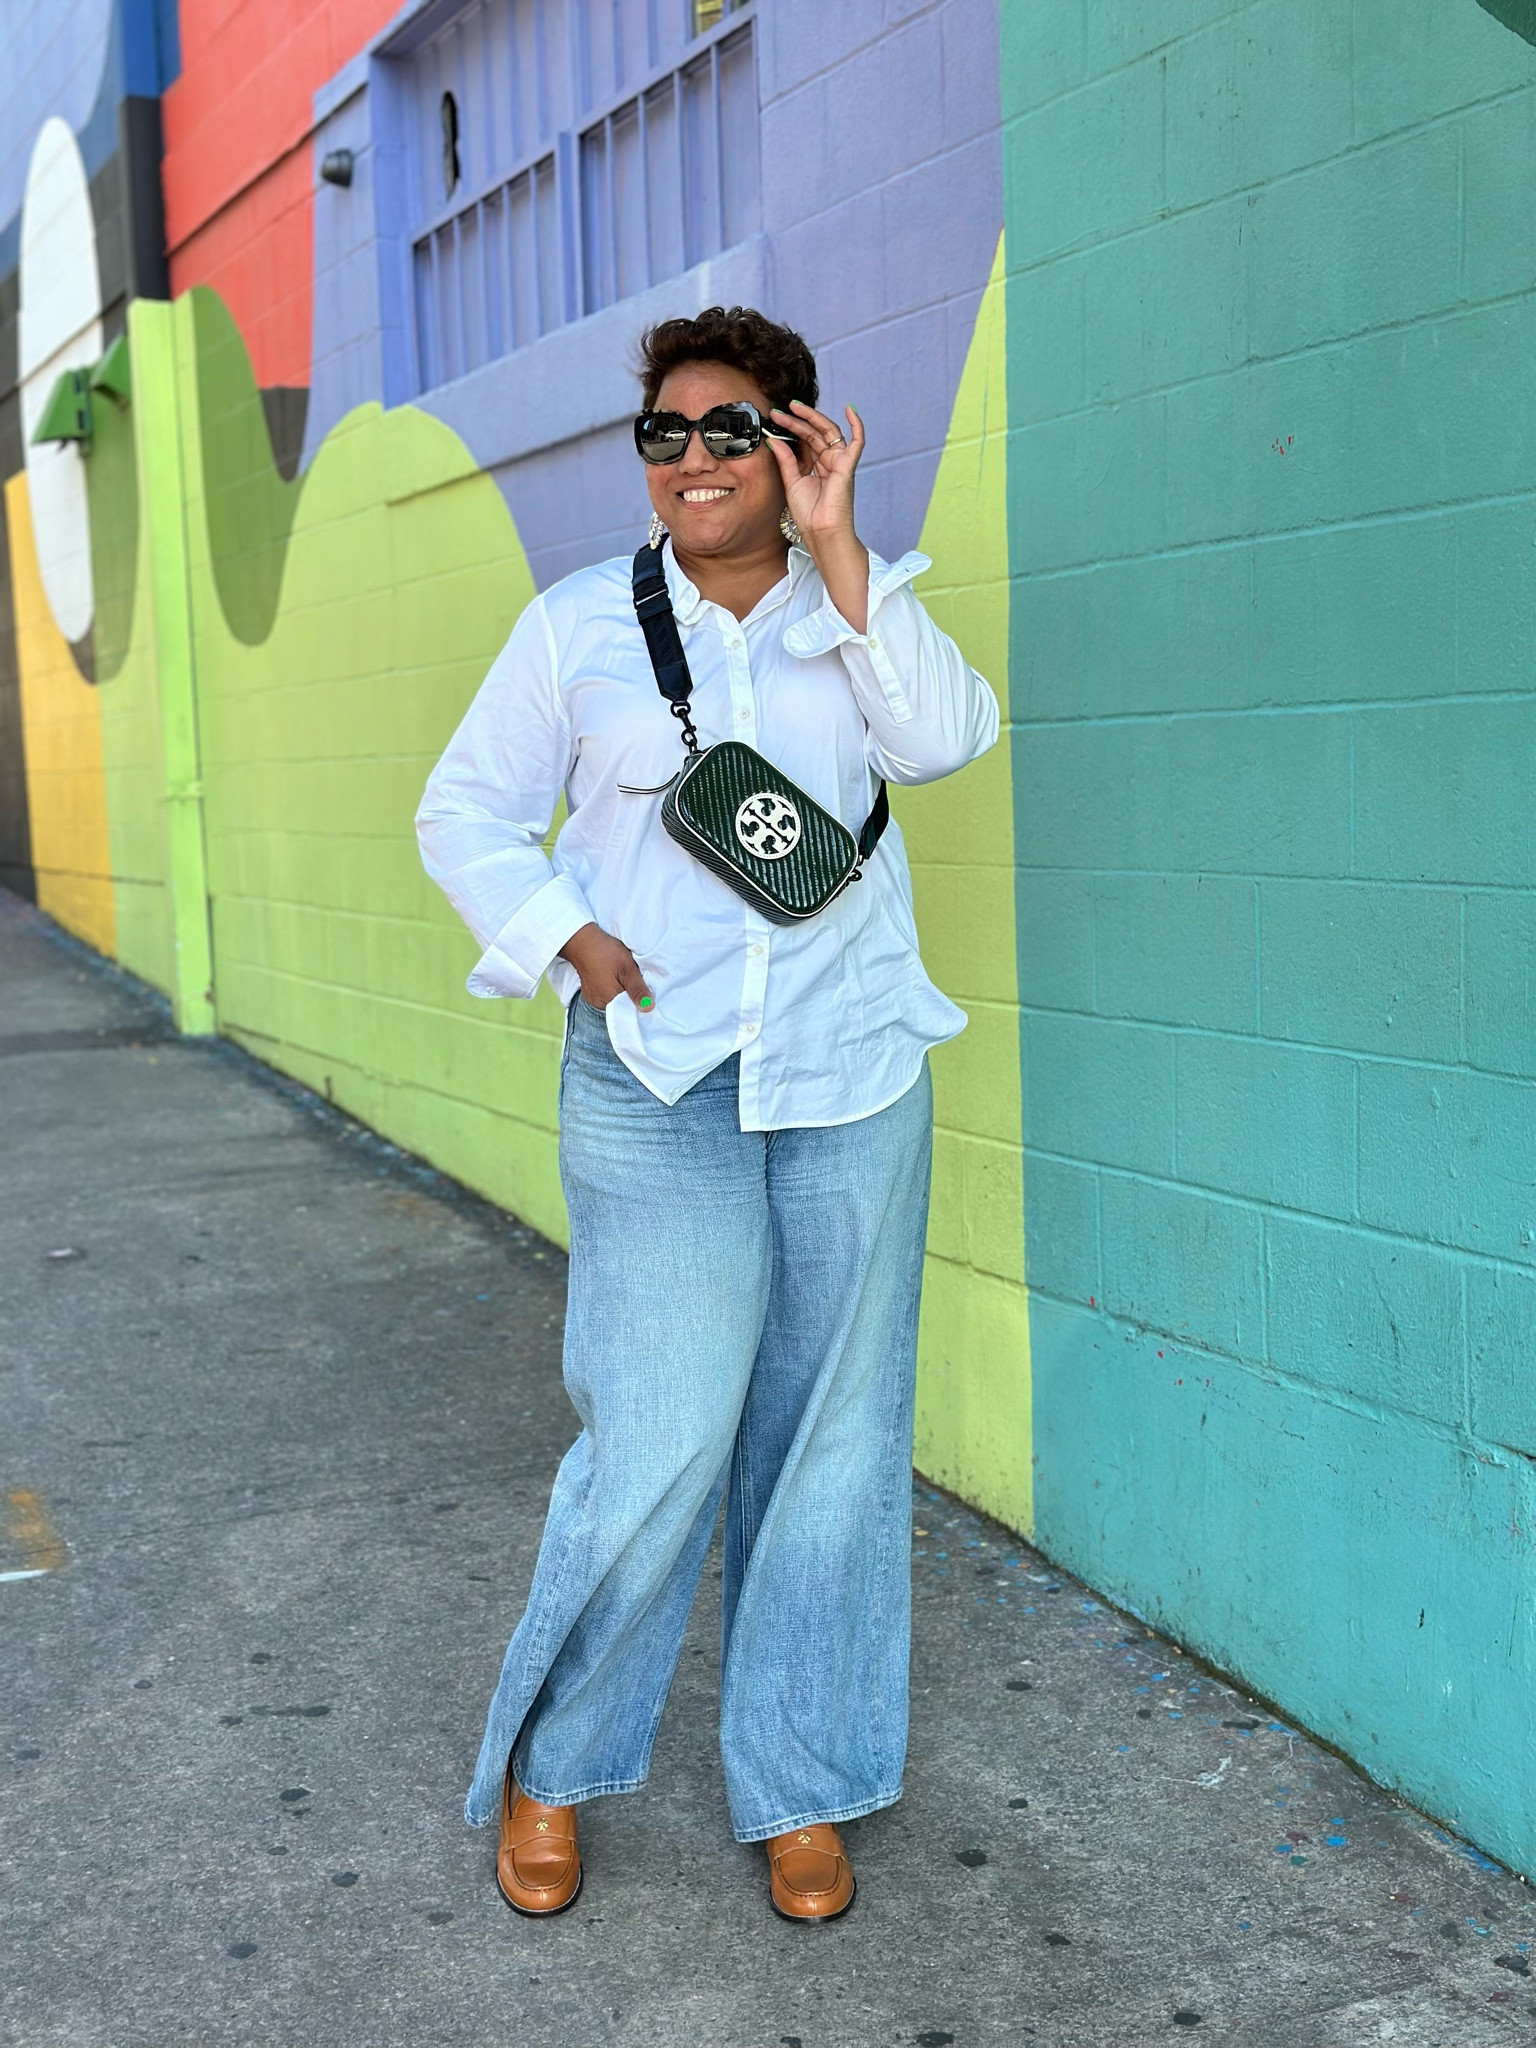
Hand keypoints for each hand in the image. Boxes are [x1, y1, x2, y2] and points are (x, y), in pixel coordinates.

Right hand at [559, 923, 652, 1012]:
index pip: (630, 1007)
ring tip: (619, 973)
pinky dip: (611, 985)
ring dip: (620, 988)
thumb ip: (638, 990)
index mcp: (608, 1002)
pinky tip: (611, 974)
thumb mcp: (627, 969)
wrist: (582, 940)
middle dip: (629, 991)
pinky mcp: (589, 991)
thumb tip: (649, 1008)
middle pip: (621, 1003)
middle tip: (629, 974)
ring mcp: (592, 998)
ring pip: (614, 997)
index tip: (639, 983)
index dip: (638, 997)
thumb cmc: (606, 953)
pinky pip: (605, 992)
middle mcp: (598, 1004)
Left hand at [768, 400, 863, 548]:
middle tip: (780, 411)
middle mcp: (829, 462)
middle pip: (814, 433)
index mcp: (816, 466)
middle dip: (797, 420)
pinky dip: (856, 425)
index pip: (804, 440)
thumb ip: (785, 459)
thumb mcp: (791, 482)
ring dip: (811, 418)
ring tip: (794, 407)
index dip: (791, 428)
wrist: (820, 531)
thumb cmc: (809, 514)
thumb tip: (774, 440)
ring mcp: (839, 462)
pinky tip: (850, 409)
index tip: (775, 419)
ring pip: (827, 432)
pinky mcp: (848, 466)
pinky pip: (858, 442)